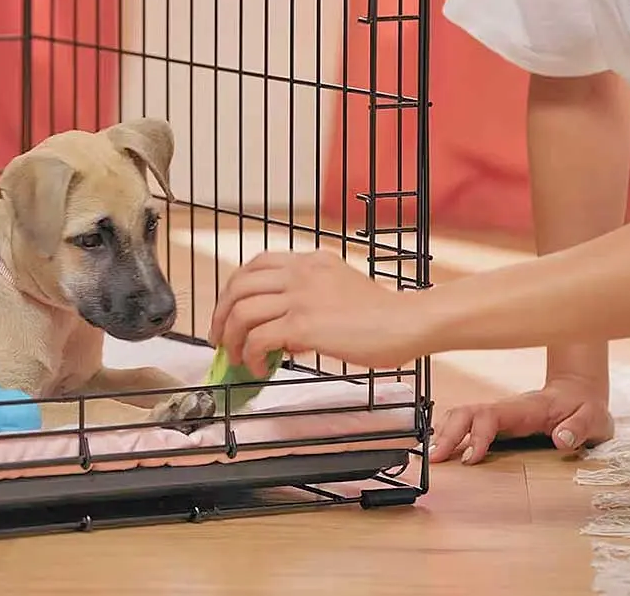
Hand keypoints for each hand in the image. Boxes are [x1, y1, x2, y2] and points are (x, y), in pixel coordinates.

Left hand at [207, 250, 427, 375]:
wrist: (409, 322)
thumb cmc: (383, 316)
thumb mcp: (340, 292)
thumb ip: (309, 302)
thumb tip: (280, 335)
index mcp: (310, 261)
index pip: (255, 265)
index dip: (234, 290)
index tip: (229, 312)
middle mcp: (301, 272)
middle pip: (238, 285)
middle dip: (221, 314)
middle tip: (219, 339)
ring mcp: (301, 296)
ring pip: (241, 311)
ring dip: (231, 338)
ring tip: (238, 358)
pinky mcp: (304, 323)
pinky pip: (258, 338)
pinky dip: (251, 355)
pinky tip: (260, 367)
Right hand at [428, 375, 613, 464]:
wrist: (579, 392)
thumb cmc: (584, 407)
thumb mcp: (593, 419)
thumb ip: (578, 428)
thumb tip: (560, 440)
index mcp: (523, 409)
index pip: (490, 416)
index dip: (476, 435)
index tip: (470, 459)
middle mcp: (504, 410)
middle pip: (464, 413)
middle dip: (447, 433)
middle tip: (434, 460)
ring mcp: (497, 415)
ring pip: (459, 416)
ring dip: (443, 433)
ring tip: (432, 457)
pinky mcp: (494, 423)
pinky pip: (465, 424)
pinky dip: (448, 435)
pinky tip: (441, 450)